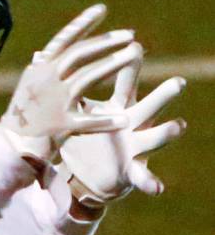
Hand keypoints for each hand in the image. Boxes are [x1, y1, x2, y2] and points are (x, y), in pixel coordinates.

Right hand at [0, 4, 138, 172]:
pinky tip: (123, 119)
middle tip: (129, 34)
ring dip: (110, 65)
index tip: (102, 9)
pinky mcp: (61, 125)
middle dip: (105, 42)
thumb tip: (42, 53)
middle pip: (79, 55)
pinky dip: (106, 121)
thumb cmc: (22, 115)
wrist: (10, 145)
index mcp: (39, 70)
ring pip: (86, 79)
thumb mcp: (27, 87)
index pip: (63, 41)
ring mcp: (54, 102)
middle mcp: (46, 81)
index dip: (82, 24)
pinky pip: (88, 122)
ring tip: (132, 55)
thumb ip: (39, 70)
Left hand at [60, 53, 186, 205]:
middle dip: (164, 94)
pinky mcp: (133, 170)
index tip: (135, 45)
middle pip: (150, 105)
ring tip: (179, 126)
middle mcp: (134, 124)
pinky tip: (158, 189)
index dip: (130, 66)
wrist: (93, 173)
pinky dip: (150, 182)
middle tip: (178, 82)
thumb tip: (56, 65)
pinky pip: (144, 177)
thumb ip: (74, 91)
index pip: (126, 83)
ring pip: (156, 137)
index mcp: (119, 108)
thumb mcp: (81, 113)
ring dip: (166, 132)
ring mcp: (137, 146)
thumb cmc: (89, 136)